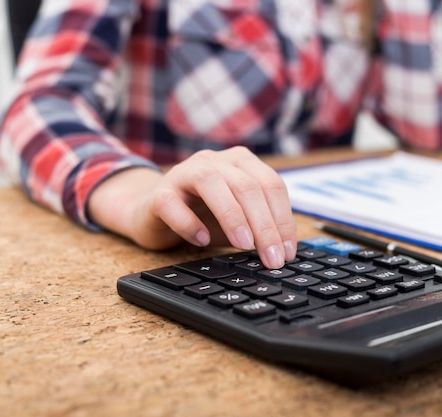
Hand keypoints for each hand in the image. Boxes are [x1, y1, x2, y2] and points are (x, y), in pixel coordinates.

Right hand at [88, 147, 296, 268]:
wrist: (153, 214)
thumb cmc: (202, 216)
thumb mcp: (238, 222)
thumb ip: (258, 229)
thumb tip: (283, 252)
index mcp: (241, 162)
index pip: (271, 185)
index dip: (283, 219)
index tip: (288, 251)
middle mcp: (215, 161)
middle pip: (247, 186)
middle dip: (264, 225)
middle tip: (272, 258)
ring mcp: (184, 172)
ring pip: (212, 184)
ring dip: (232, 216)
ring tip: (245, 245)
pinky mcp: (159, 192)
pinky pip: (172, 204)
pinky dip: (189, 223)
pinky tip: (202, 241)